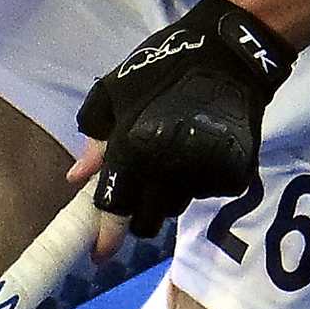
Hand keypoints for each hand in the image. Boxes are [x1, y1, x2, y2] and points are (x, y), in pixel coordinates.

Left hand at [77, 0, 295, 238]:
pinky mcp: (232, 175)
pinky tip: (198, 151)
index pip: (115, 207)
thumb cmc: (164, 65)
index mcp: (134, 149)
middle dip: (137, 214)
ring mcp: (203, 175)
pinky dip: (197, 181)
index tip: (98, 255)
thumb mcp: (115, 91)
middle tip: (139, 189)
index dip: (105, 235)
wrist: (230, 53)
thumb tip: (76, 178)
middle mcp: (168, 170)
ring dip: (167, 194)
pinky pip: (205, 193)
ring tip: (172, 156)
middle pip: (147, 221)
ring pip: (176, 207)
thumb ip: (94, 137)